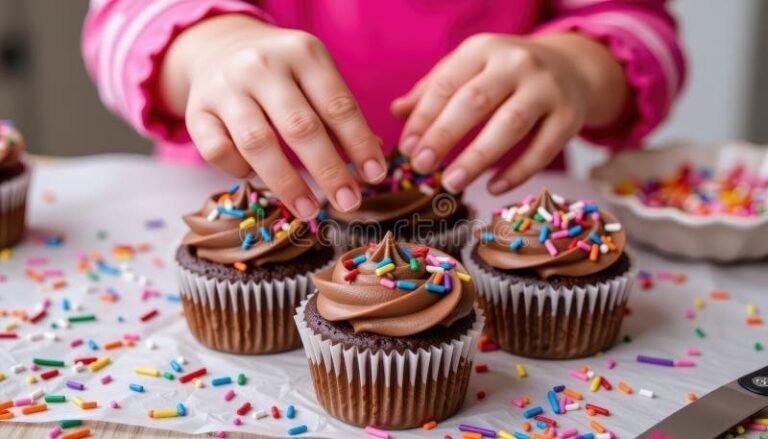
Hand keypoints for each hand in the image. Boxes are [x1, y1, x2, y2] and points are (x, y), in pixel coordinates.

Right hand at [161, 15, 385, 218]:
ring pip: (257, 143)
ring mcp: (224, 87)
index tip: (376, 177)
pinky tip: (257, 178)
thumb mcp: (314, 77)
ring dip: (287, 183)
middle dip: (328, 171)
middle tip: (349, 202)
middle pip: (300, 126)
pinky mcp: (196, 110)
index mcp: (302, 52)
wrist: (219, 47)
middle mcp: (261, 65)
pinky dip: (239, 171)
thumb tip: (371, 163)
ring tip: (310, 210)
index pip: (338, 105)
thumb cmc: (281, 73)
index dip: (359, 144)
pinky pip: (217, 151)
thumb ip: (338, 114)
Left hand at [392, 32, 626, 193]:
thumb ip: (434, 89)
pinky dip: (517, 172)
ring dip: (478, 157)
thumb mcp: (470, 69)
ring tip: (451, 183)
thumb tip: (396, 112)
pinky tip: (492, 188)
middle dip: (444, 136)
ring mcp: (547, 89)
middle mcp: (516, 64)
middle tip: (421, 166)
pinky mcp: (570, 116)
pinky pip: (543, 149)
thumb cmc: (506, 74)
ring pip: (510, 125)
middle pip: (475, 102)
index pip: (447, 84)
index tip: (407, 148)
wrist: (572, 66)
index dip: (424, 118)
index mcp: (483, 50)